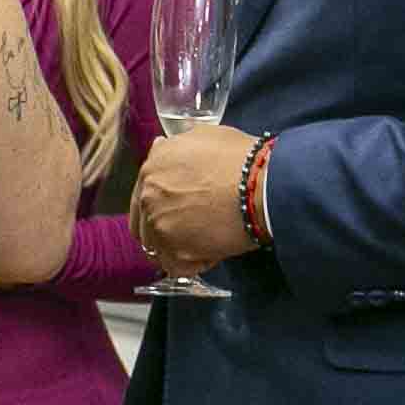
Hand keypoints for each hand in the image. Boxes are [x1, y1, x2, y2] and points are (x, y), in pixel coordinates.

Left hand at [134, 123, 263, 270]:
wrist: (261, 185)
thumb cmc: (240, 159)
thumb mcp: (203, 136)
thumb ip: (176, 147)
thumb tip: (162, 147)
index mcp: (152, 168)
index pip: (142, 196)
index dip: (161, 205)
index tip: (178, 210)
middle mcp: (148, 197)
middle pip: (144, 225)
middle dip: (164, 229)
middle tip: (190, 231)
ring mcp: (159, 226)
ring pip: (158, 248)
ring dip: (177, 247)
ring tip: (205, 241)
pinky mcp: (176, 252)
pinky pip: (175, 267)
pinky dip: (191, 265)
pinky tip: (211, 253)